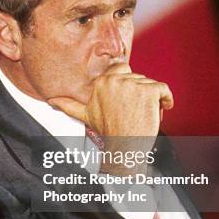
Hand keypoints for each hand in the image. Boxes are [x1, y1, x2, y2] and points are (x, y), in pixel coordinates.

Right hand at [49, 63, 173, 173]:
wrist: (124, 147)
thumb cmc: (108, 132)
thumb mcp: (85, 115)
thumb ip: (68, 105)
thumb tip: (50, 100)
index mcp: (102, 82)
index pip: (122, 70)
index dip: (128, 85)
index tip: (128, 101)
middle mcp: (116, 81)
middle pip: (138, 78)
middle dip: (140, 93)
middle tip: (134, 112)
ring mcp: (133, 86)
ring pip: (151, 85)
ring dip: (152, 99)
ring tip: (144, 114)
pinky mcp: (149, 92)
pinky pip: (164, 90)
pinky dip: (167, 100)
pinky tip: (162, 108)